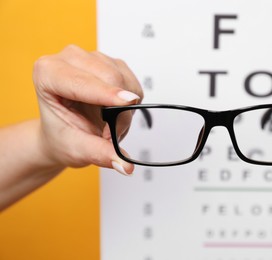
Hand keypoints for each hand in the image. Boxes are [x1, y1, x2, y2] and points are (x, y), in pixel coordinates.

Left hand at [33, 45, 142, 174]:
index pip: (82, 81)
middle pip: (109, 77)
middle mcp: (68, 59)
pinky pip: (132, 80)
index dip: (108, 93)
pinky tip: (116, 110)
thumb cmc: (61, 136)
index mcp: (47, 73)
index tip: (129, 102)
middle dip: (118, 109)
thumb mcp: (76, 150)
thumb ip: (100, 154)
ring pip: (123, 78)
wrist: (63, 134)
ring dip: (126, 107)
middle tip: (110, 134)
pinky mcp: (110, 63)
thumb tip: (125, 164)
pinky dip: (131, 100)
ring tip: (109, 124)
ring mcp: (91, 57)